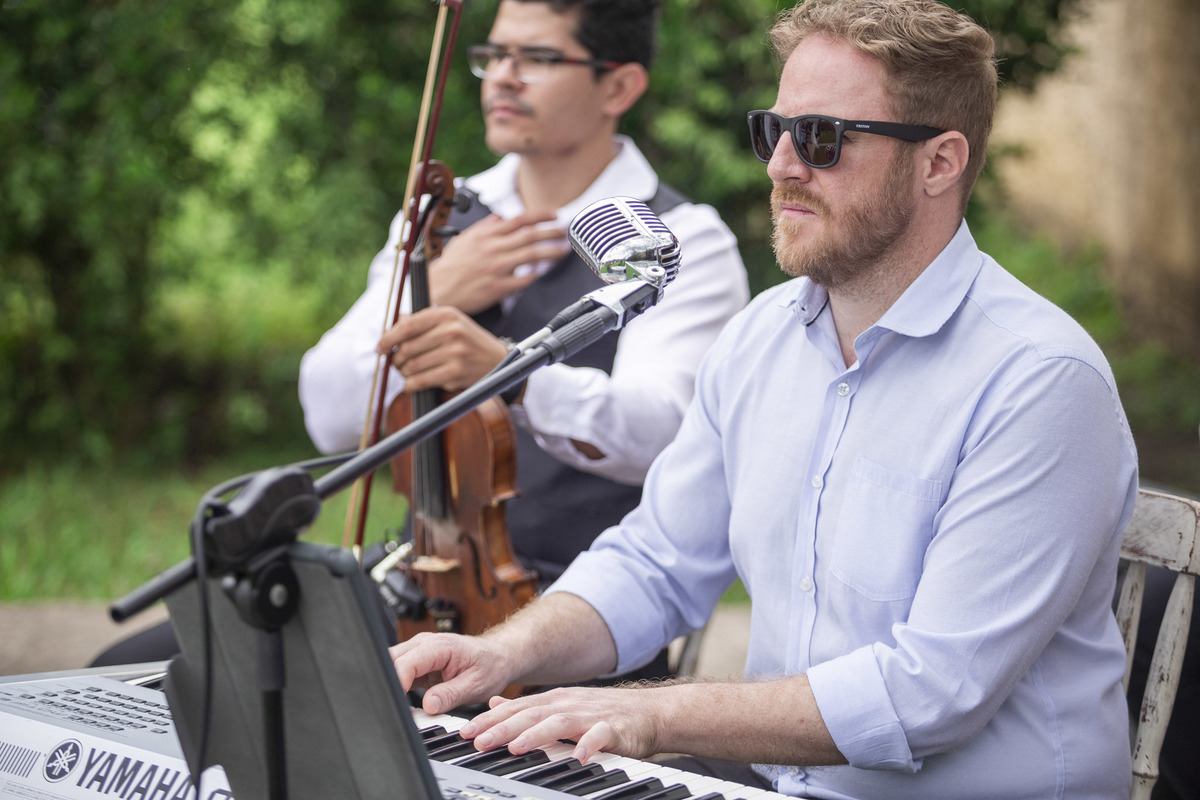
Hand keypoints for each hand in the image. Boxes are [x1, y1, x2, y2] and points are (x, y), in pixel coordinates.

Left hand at [377, 307, 509, 391]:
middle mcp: (451, 331)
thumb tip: (392, 324)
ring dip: (403, 373)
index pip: (407, 326)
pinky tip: (411, 385)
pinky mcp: (457, 372)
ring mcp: (455, 352)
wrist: (497, 358)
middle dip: (396, 359)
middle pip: (407, 348)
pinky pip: (422, 381)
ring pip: (413, 366)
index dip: (388, 338)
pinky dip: (411, 385)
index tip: (380, 348)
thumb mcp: (449, 322)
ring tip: (405, 374)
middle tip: (395, 364)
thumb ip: (421, 321)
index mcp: (446, 314)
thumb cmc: (467, 340)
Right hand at [389, 631, 516, 715]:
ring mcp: (419, 650)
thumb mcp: (476, 685)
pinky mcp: (418, 661)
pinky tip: (404, 700)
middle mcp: (426, 644)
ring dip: (392, 684)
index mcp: (440, 646)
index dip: (398, 683)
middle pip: (392, 660)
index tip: (397, 704)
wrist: (497, 658)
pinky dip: (397, 685)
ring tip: (398, 706)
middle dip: (389, 684)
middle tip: (394, 709)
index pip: (407, 662)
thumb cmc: (490, 667)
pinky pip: (399, 670)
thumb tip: (428, 705)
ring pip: (391, 663)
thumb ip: (451, 695)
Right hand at [431, 211, 568, 313]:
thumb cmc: (448, 268)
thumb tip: (498, 218)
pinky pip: (523, 280)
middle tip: (565, 232)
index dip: (541, 216)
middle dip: (552, 232)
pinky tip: (543, 272)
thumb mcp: (463, 240)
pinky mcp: (498, 287)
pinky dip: (535, 275)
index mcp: (486, 236)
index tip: (554, 215)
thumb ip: (483, 228)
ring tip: (562, 250)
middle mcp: (493, 249)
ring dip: (551, 251)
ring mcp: (497, 268)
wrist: (436, 290)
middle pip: (530, 235)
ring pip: (531, 255)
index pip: (519, 220)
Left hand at [456, 685, 664, 763]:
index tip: (465, 732)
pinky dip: (588, 745)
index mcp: (553, 700)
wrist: (649, 712)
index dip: (489, 719)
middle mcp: (568, 704)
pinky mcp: (614, 729)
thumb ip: (528, 705)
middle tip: (479, 741)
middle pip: (531, 714)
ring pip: (559, 722)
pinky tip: (578, 757)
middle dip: (503, 727)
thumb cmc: (603, 712)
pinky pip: (600, 736)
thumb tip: (495, 702)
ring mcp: (590, 715)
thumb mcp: (561, 703)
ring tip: (516, 747)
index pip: (516, 708)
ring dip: (536, 735)